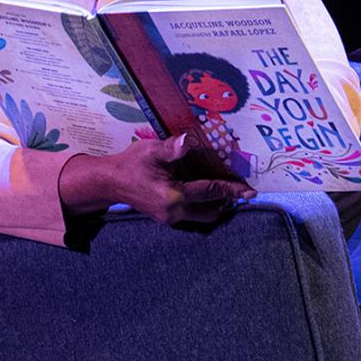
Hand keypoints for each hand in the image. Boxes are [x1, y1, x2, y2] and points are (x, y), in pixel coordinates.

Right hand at [59, 135, 256, 225]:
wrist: (109, 182)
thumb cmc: (131, 163)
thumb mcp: (151, 150)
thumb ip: (171, 148)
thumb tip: (187, 141)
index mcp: (174, 196)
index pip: (210, 192)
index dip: (232, 190)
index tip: (251, 191)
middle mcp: (174, 212)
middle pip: (211, 212)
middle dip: (227, 202)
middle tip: (242, 192)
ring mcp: (169, 218)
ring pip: (202, 217)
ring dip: (216, 207)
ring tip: (228, 193)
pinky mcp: (165, 218)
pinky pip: (192, 216)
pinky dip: (204, 207)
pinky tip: (208, 195)